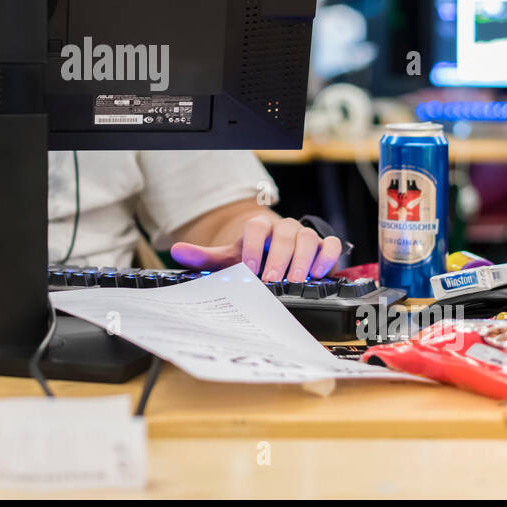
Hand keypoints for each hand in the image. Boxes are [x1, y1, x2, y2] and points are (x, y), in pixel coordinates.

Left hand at [170, 215, 342, 283]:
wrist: (272, 251)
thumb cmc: (250, 256)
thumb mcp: (227, 257)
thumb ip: (203, 257)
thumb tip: (175, 251)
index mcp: (260, 226)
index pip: (257, 227)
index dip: (254, 247)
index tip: (250, 269)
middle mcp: (284, 227)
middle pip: (286, 235)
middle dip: (279, 258)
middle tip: (272, 281)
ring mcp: (305, 235)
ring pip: (309, 239)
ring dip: (303, 260)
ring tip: (295, 281)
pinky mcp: (323, 245)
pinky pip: (330, 245)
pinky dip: (327, 257)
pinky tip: (319, 273)